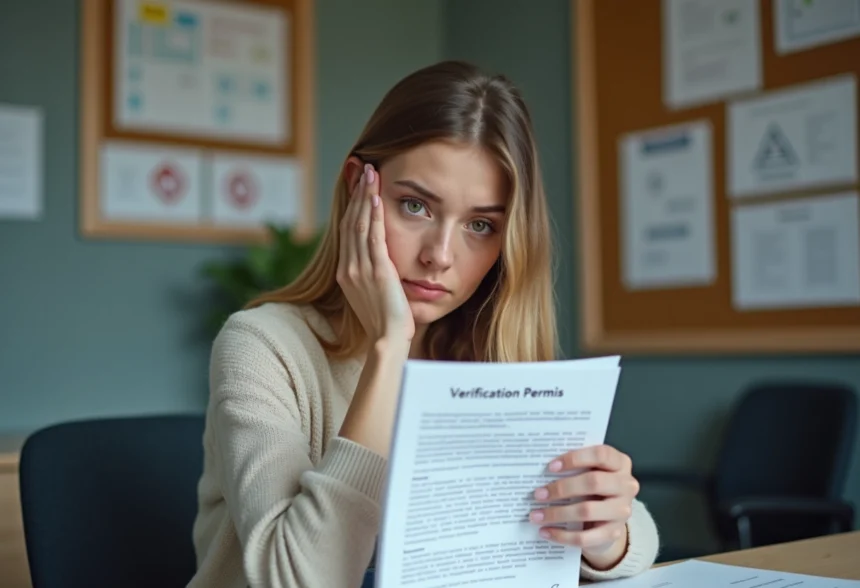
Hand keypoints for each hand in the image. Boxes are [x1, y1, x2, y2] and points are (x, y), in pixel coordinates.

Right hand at [336, 163, 413, 345]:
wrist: (387, 340)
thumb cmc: (386, 324)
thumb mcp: (374, 296)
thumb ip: (373, 277)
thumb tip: (381, 266)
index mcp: (345, 274)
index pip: (348, 232)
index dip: (353, 207)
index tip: (359, 187)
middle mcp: (348, 268)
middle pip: (351, 222)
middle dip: (357, 194)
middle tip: (364, 170)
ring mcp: (360, 268)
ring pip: (360, 224)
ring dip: (365, 196)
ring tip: (371, 173)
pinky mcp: (376, 270)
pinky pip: (373, 235)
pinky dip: (373, 214)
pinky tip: (376, 196)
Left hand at [529, 444, 638, 568]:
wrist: (608, 518)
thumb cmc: (592, 488)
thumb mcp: (589, 471)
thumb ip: (574, 467)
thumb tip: (540, 472)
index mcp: (620, 463)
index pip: (601, 455)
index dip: (575, 458)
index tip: (551, 467)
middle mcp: (626, 485)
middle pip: (594, 482)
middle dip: (562, 488)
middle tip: (538, 494)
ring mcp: (622, 511)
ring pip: (587, 511)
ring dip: (557, 513)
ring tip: (536, 515)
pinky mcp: (614, 533)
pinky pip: (585, 537)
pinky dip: (562, 535)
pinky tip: (545, 532)